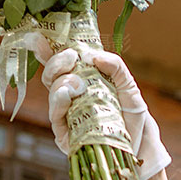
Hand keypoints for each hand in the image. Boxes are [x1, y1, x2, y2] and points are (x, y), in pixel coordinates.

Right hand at [39, 44, 170, 176]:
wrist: (139, 142)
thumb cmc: (131, 112)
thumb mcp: (128, 84)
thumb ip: (115, 66)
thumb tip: (94, 56)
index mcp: (80, 80)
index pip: (59, 63)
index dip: (47, 50)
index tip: (41, 37)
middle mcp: (70, 96)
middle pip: (51, 76)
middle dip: (56, 63)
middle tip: (70, 57)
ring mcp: (66, 114)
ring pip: (52, 93)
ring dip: (61, 82)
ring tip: (77, 82)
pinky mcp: (65, 134)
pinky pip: (56, 115)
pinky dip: (59, 101)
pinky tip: (67, 94)